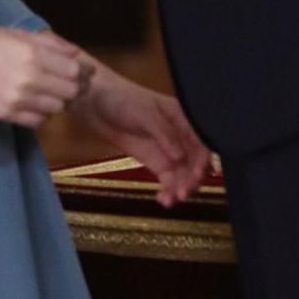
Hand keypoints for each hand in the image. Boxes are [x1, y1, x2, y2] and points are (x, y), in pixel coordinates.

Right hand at [0, 26, 92, 128]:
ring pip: (56, 109)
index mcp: (33, 53)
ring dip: (59, 101)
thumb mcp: (16, 33)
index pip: (74, 70)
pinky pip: (38, 121)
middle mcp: (30, 78)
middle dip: (76, 88)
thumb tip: (75, 53)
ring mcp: (18, 99)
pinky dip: (43, 113)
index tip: (84, 71)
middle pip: (69, 92)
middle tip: (73, 84)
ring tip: (53, 92)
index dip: (83, 72)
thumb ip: (49, 43)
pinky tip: (37, 103)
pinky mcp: (7, 115)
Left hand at [71, 66, 210, 207]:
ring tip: (169, 200)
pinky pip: (168, 179)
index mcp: (183, 117)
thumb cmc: (122, 98)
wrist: (96, 103)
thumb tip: (179, 157)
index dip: (202, 159)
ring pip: (183, 173)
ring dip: (180, 188)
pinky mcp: (155, 162)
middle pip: (195, 161)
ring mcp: (168, 150)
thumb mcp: (144, 113)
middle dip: (192, 179)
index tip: (196, 176)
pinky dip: (168, 190)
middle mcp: (180, 135)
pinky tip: (163, 200)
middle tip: (182, 193)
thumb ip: (163, 134)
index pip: (201, 140)